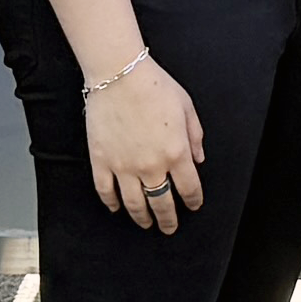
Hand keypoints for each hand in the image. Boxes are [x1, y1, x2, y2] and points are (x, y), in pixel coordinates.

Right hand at [85, 53, 208, 234]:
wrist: (119, 74)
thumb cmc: (154, 86)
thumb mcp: (187, 107)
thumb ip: (195, 136)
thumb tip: (199, 159)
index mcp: (176, 153)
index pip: (189, 189)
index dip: (193, 202)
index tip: (192, 206)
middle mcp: (152, 165)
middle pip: (162, 203)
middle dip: (168, 219)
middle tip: (169, 227)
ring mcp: (124, 166)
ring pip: (134, 203)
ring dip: (142, 217)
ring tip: (146, 223)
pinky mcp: (101, 161)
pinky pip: (106, 190)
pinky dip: (111, 203)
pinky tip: (116, 207)